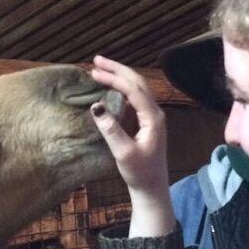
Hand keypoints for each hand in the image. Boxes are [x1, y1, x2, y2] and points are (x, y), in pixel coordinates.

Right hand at [90, 56, 174, 236]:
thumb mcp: (123, 152)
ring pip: (137, 88)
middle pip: (137, 82)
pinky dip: (121, 87)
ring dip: (119, 76)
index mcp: (153, 118)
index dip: (114, 78)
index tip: (94, 73)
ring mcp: (151, 117)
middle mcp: (155, 113)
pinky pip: (134, 98)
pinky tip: (110, 86)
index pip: (133, 89)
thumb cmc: (139, 173)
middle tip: (96, 60)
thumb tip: (96, 105)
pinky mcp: (145, 122)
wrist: (152, 188)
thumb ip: (110, 129)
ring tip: (100, 68)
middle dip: (117, 69)